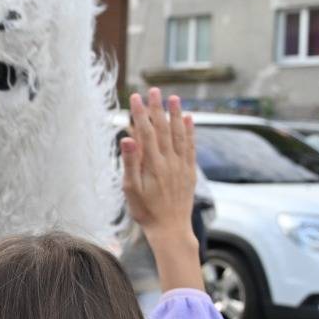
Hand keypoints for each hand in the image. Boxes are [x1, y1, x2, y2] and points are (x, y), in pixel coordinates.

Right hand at [122, 89, 201, 291]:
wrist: (170, 228)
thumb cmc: (146, 211)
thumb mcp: (130, 189)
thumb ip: (130, 162)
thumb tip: (127, 137)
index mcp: (154, 164)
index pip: (147, 132)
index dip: (140, 114)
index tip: (135, 98)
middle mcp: (170, 161)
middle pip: (164, 129)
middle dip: (158, 108)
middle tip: (154, 90)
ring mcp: (182, 165)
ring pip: (180, 134)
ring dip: (176, 115)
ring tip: (174, 98)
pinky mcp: (189, 171)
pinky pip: (191, 146)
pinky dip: (190, 131)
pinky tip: (189, 119)